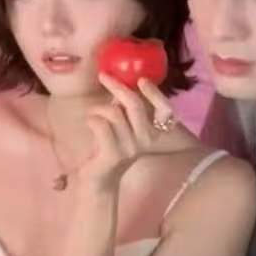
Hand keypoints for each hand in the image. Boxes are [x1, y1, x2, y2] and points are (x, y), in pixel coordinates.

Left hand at [78, 73, 177, 191]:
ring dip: (98, 108)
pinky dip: (91, 119)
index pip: (165, 110)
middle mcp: (146, 140)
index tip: (141, 80)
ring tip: (93, 114)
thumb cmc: (110, 146)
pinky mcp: (113, 154)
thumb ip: (126, 108)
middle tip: (103, 77)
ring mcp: (130, 148)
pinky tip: (90, 123)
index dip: (155, 93)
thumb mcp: (123, 125)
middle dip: (118, 87)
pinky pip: (100, 124)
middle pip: (135, 104)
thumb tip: (121, 82)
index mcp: (153, 132)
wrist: (100, 178)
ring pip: (114, 112)